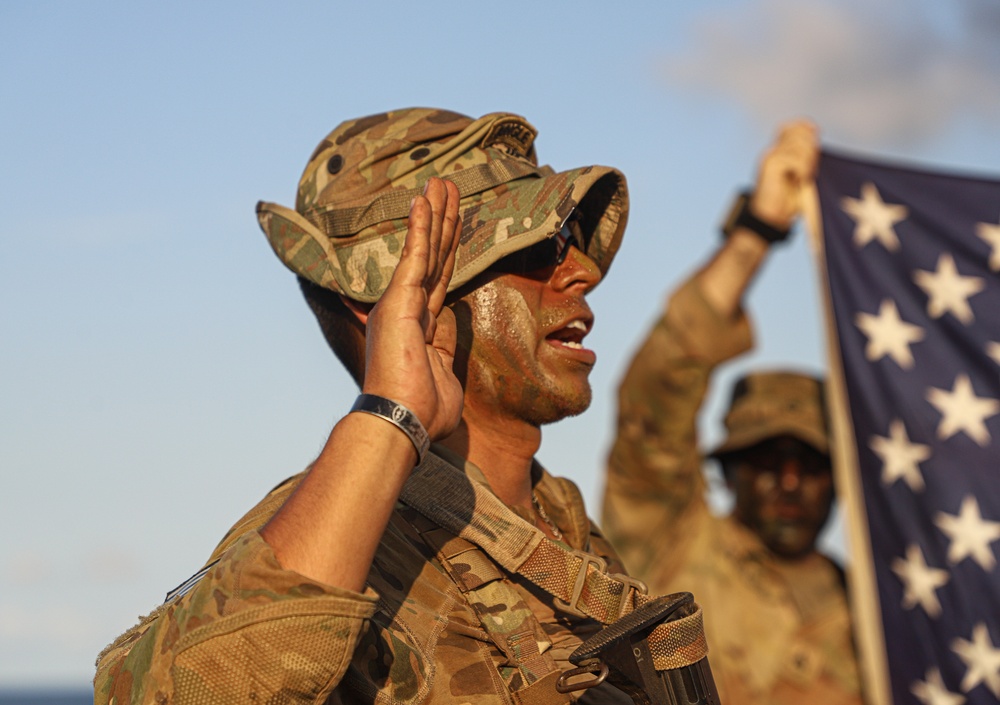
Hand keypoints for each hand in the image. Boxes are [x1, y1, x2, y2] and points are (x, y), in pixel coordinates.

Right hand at [361, 177, 463, 440]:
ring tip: (443, 182)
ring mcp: (402, 302)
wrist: (403, 421)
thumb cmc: (426, 410)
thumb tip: (455, 322)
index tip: (455, 223)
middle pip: (432, 255)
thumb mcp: (446, 372)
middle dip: (442, 220)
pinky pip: (415, 255)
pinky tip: (425, 200)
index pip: (439, 277)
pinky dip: (420, 226)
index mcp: (421, 324)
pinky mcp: (400, 299)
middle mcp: (408, 307)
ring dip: (435, 213)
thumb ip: (449, 344)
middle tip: (448, 187)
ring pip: (425, 248)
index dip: (448, 249)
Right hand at [750, 120, 818, 230]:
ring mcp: (770, 156)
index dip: (807, 129)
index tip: (816, 141)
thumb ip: (807, 157)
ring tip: (805, 177)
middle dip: (811, 147)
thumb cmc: (787, 202)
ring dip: (808, 161)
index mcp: (779, 152)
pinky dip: (803, 170)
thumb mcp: (802, 175)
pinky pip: (795, 159)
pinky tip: (800, 180)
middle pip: (798, 132)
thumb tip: (816, 134)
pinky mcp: (770, 164)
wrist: (770, 218)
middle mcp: (773, 151)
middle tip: (811, 168)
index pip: (793, 127)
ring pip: (798, 145)